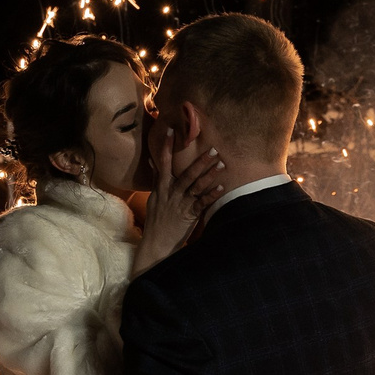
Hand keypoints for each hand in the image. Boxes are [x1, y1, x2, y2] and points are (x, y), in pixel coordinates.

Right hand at [134, 109, 225, 275]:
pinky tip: (221, 187)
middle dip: (199, 161)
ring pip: (196, 186)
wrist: (156, 244)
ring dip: (209, 174)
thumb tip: (152, 161)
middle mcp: (170, 194)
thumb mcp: (154, 198)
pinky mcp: (188, 216)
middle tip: (212, 149)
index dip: (168, 147)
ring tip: (221, 163)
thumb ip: (156, 178)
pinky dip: (211, 195)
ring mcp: (180, 204)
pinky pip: (202, 203)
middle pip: (186, 174)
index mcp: (161, 188)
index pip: (163, 163)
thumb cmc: (157, 221)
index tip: (172, 130)